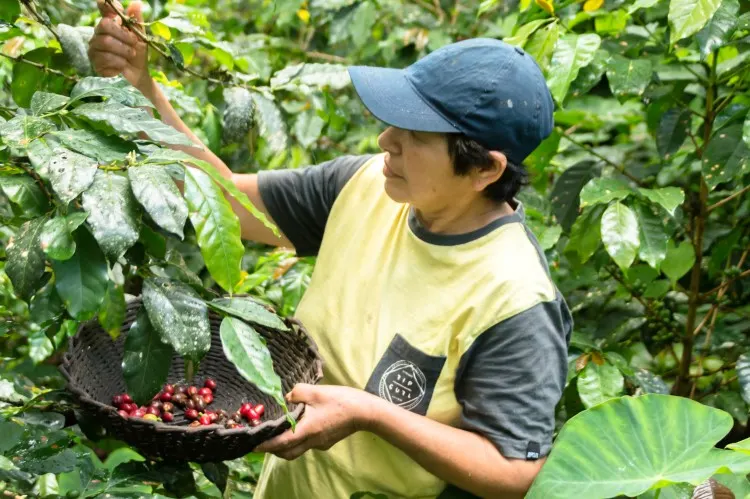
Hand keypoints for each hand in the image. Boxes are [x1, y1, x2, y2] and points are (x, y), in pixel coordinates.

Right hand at [89, 0, 150, 91]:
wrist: (138, 76)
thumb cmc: (138, 55)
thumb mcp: (140, 37)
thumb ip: (137, 21)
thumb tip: (136, 2)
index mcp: (110, 24)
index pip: (104, 9)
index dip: (106, 5)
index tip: (107, 4)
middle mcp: (99, 33)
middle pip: (104, 25)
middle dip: (123, 35)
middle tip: (133, 44)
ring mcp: (94, 47)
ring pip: (105, 42)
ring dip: (123, 50)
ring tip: (130, 56)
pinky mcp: (94, 61)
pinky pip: (105, 57)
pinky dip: (119, 62)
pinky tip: (122, 65)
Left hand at [254, 384, 373, 459]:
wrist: (365, 412)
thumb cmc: (341, 401)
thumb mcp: (317, 391)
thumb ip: (297, 392)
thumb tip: (288, 397)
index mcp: (307, 429)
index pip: (281, 442)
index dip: (266, 444)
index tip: (254, 445)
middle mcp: (312, 441)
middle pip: (288, 452)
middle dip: (274, 450)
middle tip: (264, 441)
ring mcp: (321, 443)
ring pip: (298, 449)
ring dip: (286, 446)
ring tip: (279, 434)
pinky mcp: (327, 441)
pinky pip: (309, 444)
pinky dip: (299, 439)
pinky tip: (301, 426)